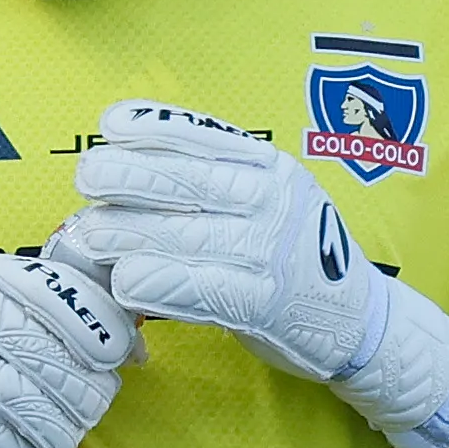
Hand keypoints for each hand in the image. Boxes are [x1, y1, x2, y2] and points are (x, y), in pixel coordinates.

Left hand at [64, 101, 448, 447]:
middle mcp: (276, 202)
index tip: (109, 126)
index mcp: (272, 169)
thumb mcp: (271, 201)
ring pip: (187, 236)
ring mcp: (275, 253)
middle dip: (128, 177)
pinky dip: (161, 284)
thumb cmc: (297, 258)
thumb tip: (133, 165)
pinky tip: (127, 281)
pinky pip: (205, 289)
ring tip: (91, 235)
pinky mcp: (270, 304)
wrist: (360, 321)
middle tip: (88, 180)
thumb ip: (219, 182)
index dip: (151, 129)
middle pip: (188, 184)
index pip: (203, 138)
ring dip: (129, 234)